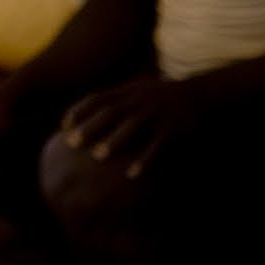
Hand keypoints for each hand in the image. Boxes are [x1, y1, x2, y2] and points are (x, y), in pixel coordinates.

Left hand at [60, 78, 203, 177]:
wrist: (202, 93)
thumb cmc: (163, 95)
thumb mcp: (138, 90)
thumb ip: (117, 98)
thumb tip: (90, 109)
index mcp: (128, 92)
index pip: (97, 98)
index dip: (79, 110)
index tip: (63, 125)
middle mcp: (140, 101)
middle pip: (110, 113)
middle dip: (90, 127)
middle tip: (71, 142)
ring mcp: (156, 114)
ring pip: (132, 128)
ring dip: (114, 142)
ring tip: (97, 156)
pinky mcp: (173, 129)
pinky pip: (157, 146)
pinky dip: (144, 160)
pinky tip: (132, 174)